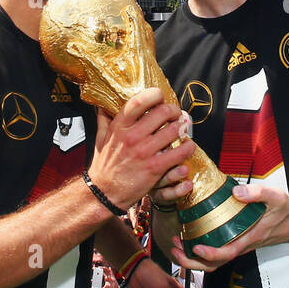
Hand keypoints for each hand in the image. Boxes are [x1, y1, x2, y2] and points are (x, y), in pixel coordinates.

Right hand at [89, 90, 194, 209]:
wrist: (104, 193)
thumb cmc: (104, 165)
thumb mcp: (100, 138)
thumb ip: (104, 119)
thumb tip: (103, 105)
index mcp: (119, 127)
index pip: (139, 101)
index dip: (154, 95)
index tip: (160, 97)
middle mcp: (132, 137)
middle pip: (162, 112)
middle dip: (174, 111)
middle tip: (176, 115)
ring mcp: (144, 152)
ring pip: (174, 130)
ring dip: (182, 128)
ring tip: (183, 129)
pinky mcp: (155, 167)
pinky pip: (179, 152)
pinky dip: (188, 147)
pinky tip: (188, 146)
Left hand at [169, 184, 288, 272]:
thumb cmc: (286, 210)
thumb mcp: (276, 197)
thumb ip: (257, 193)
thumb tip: (236, 191)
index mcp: (249, 238)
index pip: (226, 254)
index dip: (209, 254)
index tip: (195, 246)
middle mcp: (242, 246)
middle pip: (214, 264)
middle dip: (192, 261)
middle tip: (175, 248)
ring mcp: (239, 246)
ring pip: (214, 261)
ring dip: (194, 257)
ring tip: (178, 244)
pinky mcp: (238, 242)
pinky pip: (218, 252)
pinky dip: (202, 250)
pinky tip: (192, 236)